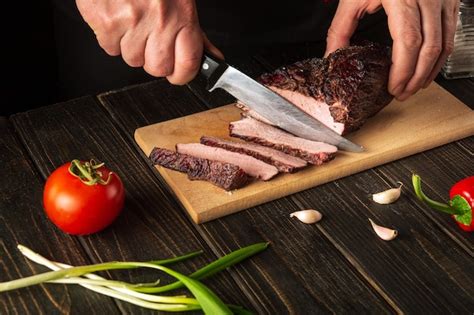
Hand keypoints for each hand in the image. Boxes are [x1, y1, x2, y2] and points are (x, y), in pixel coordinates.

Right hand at [76, 0, 222, 84]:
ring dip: (131, 47)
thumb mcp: (181, 2)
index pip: (189, 64)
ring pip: (132, 60)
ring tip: (132, 21)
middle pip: (158, 68)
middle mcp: (159, 20)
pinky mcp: (107, 22)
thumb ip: (197, 34)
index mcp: (182, 15)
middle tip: (150, 38)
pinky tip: (118, 18)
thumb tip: (214, 59)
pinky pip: (110, 49)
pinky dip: (112, 38)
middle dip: (153, 59)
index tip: (178, 73)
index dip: (182, 74)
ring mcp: (131, 22)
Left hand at [325, 0, 458, 100]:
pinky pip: (451, 32)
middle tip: (403, 93)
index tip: (393, 87)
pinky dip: (441, 54)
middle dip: (416, 77)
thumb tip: (332, 57)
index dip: (403, 70)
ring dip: (431, 70)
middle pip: (430, 48)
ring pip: (445, 43)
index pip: (408, 43)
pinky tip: (429, 66)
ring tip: (415, 86)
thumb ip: (340, 29)